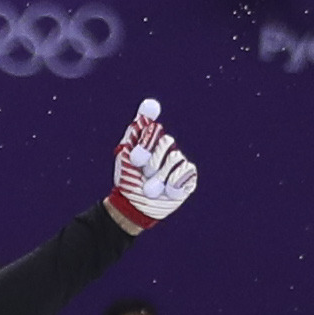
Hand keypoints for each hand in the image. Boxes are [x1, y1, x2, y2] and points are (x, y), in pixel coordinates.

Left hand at [105, 98, 196, 230]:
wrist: (133, 206)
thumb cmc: (128, 180)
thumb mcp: (125, 156)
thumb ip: (134, 134)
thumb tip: (146, 108)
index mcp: (151, 141)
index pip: (153, 127)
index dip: (149, 130)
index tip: (146, 126)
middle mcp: (167, 149)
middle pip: (166, 141)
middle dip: (151, 157)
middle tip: (140, 167)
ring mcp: (178, 162)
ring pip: (174, 157)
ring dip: (158, 175)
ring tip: (150, 186)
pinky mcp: (188, 176)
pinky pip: (184, 171)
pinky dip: (171, 183)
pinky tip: (165, 190)